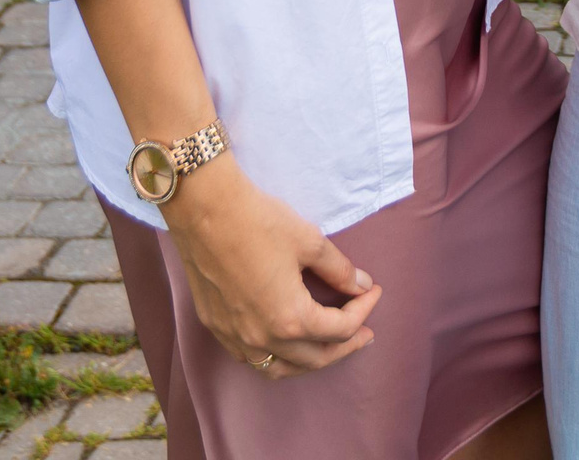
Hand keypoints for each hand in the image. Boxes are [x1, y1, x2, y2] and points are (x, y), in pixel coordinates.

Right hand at [161, 157, 381, 375]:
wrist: (205, 210)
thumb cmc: (260, 222)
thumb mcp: (310, 242)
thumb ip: (339, 270)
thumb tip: (361, 285)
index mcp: (290, 320)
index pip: (339, 329)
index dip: (364, 310)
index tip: (374, 291)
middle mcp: (261, 339)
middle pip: (314, 359)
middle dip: (345, 345)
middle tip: (364, 331)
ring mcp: (234, 336)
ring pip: (278, 368)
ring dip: (309, 360)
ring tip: (328, 345)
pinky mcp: (215, 325)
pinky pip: (251, 357)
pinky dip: (275, 355)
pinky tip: (285, 339)